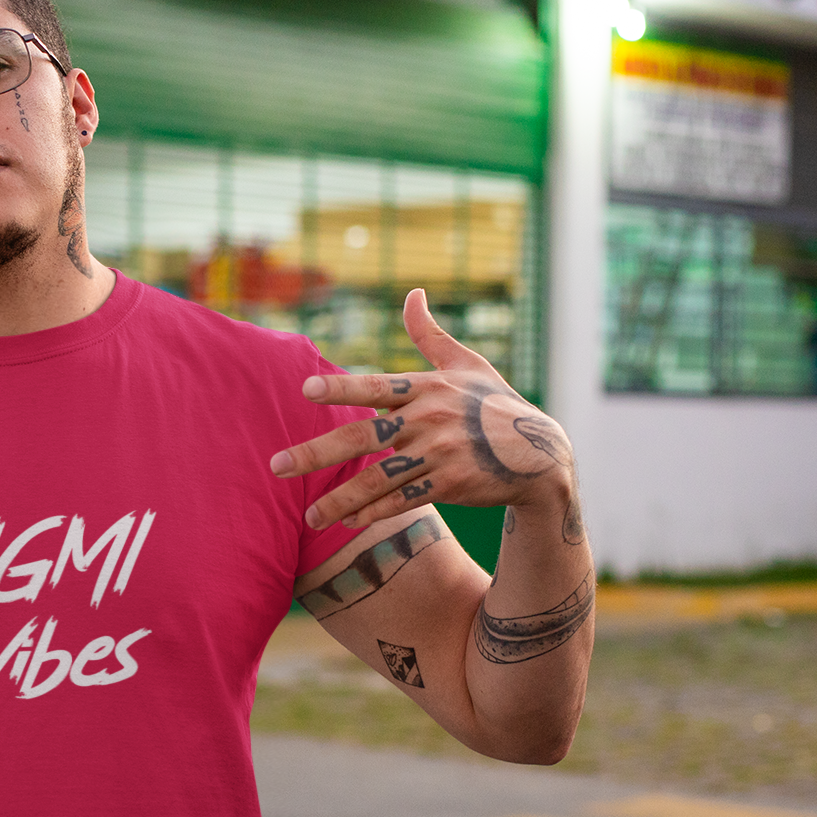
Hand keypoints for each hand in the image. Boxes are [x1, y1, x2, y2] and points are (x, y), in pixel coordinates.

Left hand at [270, 289, 573, 530]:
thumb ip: (429, 334)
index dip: (342, 388)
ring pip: (378, 479)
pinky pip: (403, 502)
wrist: (539, 453)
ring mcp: (439, 455)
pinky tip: (346, 522)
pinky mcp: (450, 485)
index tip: (306, 389)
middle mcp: (429, 420)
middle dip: (316, 453)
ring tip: (309, 515)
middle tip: (277, 466)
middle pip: (363, 438)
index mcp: (427, 388)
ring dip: (340, 499)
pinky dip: (374, 513)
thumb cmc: (495, 404)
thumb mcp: (467, 363)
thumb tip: (412, 293)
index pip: (376, 386)